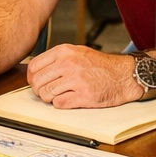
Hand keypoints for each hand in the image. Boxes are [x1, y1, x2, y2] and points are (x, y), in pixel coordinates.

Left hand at [25, 45, 140, 108]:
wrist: (123, 75)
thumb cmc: (100, 65)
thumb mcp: (77, 52)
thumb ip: (57, 58)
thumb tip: (36, 70)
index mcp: (64, 52)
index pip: (34, 67)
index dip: (32, 78)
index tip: (36, 83)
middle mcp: (68, 64)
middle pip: (37, 82)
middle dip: (39, 90)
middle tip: (47, 92)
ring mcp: (76, 80)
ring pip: (46, 94)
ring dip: (50, 98)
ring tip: (59, 96)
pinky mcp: (83, 95)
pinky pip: (59, 104)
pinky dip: (60, 104)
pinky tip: (69, 99)